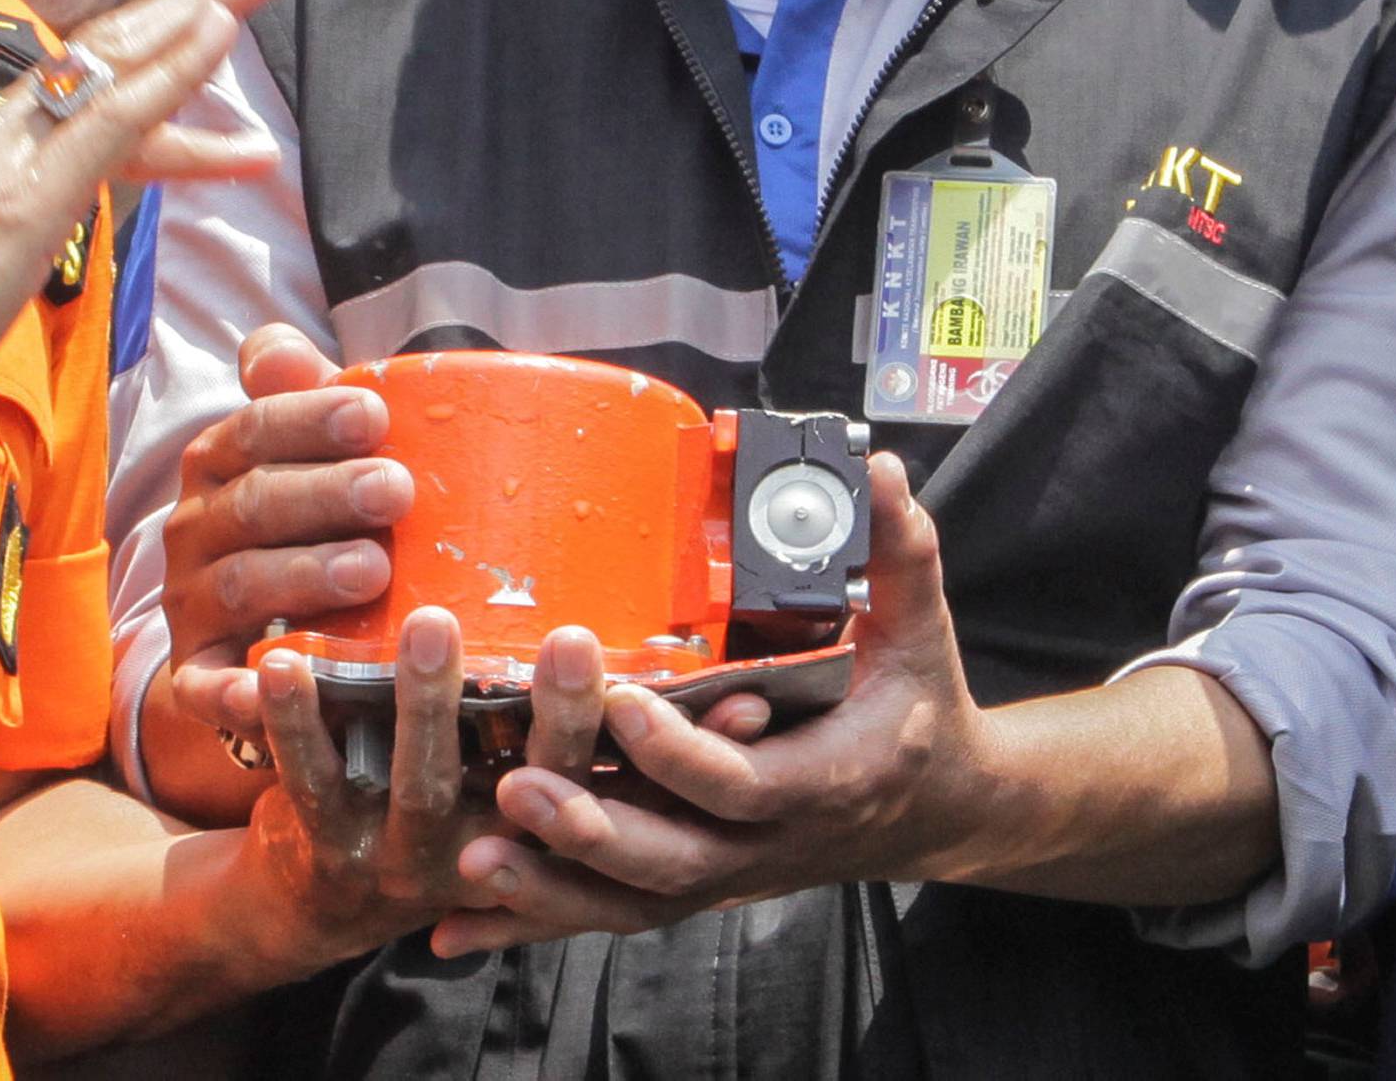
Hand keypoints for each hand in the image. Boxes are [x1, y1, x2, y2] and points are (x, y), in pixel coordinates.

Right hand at [162, 325, 413, 737]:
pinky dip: (237, 692)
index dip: (311, 418)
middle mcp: (195, 528)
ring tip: (374, 570)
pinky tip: (280, 685)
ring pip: (241, 584)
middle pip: (254, 503)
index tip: (375, 415)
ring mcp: (192, 604)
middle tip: (397, 490)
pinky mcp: (196, 677)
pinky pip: (208, 687)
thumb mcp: (315, 452)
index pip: (255, 427)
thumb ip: (306, 396)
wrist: (261, 634)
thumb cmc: (312, 519)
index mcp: (221, 463)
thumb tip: (275, 346)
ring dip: (305, 575)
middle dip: (326, 494)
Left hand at [239, 613, 608, 965]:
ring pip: (423, 783)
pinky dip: (295, 721)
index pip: (590, 782)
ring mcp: (405, 861)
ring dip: (426, 702)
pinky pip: (314, 781)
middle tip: (571, 639)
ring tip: (429, 621)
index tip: (628, 661)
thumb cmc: (425, 812)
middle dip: (555, 716)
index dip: (606, 729)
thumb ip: (546, 741)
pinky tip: (283, 663)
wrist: (314, 906)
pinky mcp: (330, 852)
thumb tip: (643, 642)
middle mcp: (482, 856)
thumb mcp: (495, 798)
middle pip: (530, 789)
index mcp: (537, 834)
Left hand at [435, 453, 989, 955]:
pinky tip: (455, 926)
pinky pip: (612, 912)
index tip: (619, 703)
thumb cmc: (920, 703)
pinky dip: (537, 922)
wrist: (939, 809)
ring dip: (552, 890)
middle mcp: (772, 843)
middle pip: (676, 863)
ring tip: (474, 858)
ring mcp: (731, 873)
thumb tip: (873, 469)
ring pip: (635, 902)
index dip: (679, 755)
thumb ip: (897, 551)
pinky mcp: (697, 879)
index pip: (743, 785)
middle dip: (594, 832)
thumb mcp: (921, 627)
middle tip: (514, 787)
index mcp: (824, 780)